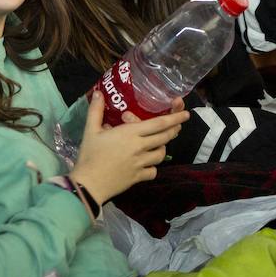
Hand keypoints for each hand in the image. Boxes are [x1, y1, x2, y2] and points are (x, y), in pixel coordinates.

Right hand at [70, 92, 188, 202]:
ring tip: (160, 143)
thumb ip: (96, 111)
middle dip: (174, 130)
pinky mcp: (138, 177)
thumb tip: (98, 93)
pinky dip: (153, 167)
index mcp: (130, 133)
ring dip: (163, 147)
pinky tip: (149, 164)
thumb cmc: (90, 155)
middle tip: (178, 125)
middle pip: (164, 137)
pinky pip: (153, 171)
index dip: (174, 118)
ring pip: (161, 154)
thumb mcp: (90, 130)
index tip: (186, 114)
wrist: (89, 184)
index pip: (158, 124)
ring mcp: (140, 163)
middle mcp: (140, 147)